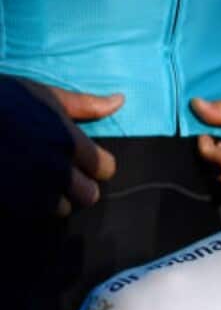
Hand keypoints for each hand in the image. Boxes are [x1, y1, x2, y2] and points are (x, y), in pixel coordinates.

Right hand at [12, 79, 121, 215]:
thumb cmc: (2, 100)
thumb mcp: (45, 95)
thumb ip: (86, 104)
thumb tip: (120, 100)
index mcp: (69, 142)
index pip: (106, 168)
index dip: (96, 163)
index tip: (82, 157)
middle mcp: (55, 170)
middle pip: (89, 195)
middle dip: (80, 185)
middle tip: (62, 172)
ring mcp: (31, 190)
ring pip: (62, 208)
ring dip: (56, 197)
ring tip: (39, 179)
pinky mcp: (12, 203)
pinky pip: (35, 215)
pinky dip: (33, 204)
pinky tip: (22, 186)